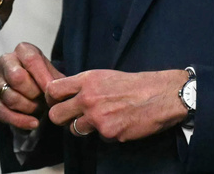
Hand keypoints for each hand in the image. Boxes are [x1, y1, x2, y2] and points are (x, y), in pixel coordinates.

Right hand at [0, 42, 64, 129]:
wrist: (36, 96)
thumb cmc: (45, 83)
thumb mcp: (55, 78)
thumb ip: (56, 81)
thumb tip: (54, 89)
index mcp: (24, 50)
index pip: (31, 60)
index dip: (42, 77)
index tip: (51, 91)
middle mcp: (6, 60)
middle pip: (16, 77)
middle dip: (33, 93)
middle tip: (44, 100)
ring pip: (10, 96)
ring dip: (28, 108)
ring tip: (39, 109)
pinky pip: (1, 111)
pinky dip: (19, 121)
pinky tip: (32, 123)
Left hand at [45, 69, 188, 141]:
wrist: (162, 94)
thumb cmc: (136, 84)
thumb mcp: (105, 75)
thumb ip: (85, 85)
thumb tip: (67, 95)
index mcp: (87, 80)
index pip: (53, 90)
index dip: (51, 98)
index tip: (57, 102)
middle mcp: (88, 98)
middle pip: (55, 116)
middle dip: (61, 118)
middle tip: (71, 117)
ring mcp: (98, 118)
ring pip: (74, 130)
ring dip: (83, 128)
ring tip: (100, 119)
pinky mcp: (109, 133)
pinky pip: (98, 137)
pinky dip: (106, 133)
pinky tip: (119, 123)